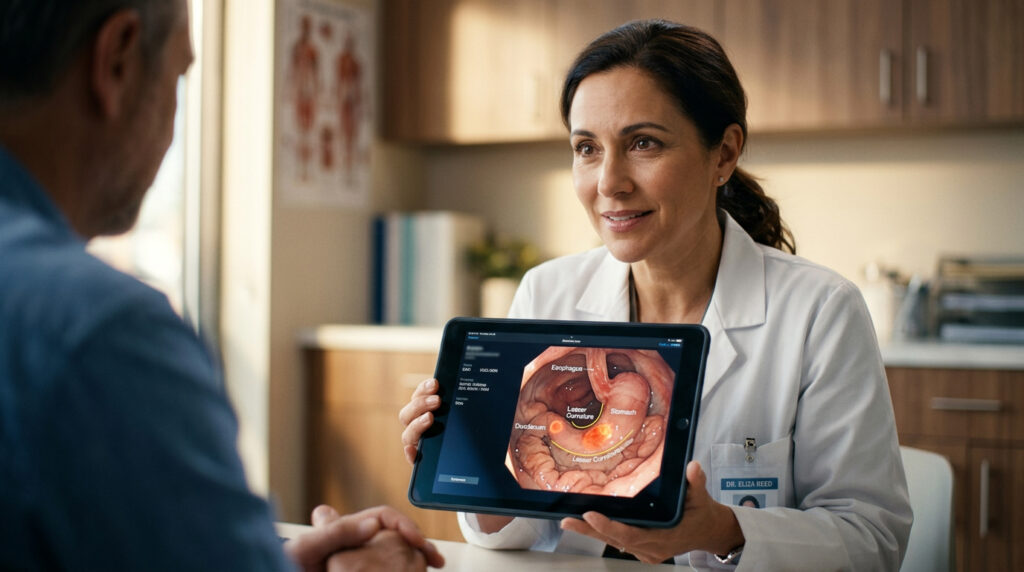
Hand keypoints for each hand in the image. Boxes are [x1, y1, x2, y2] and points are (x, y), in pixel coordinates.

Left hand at [286, 505, 444, 569]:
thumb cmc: (285, 568)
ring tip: (430, 567)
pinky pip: (389, 570)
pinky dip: (405, 570)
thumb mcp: (306, 549)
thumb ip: (336, 533)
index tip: (415, 539)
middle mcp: (353, 546)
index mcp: (342, 531)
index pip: (382, 518)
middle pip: (395, 536)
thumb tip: (373, 524)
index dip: (402, 524)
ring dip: (415, 559)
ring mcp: (357, 564)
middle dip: (418, 544)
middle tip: (434, 559)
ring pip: (396, 556)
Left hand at [398, 380, 511, 532]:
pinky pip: (420, 397)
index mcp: (425, 459)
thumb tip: (494, 501)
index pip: (411, 447)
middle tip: (435, 408)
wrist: (473, 463)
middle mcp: (420, 441)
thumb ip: (478, 487)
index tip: (424, 434)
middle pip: (408, 426)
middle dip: (419, 416)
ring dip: (421, 400)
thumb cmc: (473, 474)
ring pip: (411, 410)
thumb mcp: (476, 483)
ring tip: (437, 392)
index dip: (414, 440)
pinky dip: (425, 389)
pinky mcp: (428, 407)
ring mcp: (422, 423)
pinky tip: (437, 383)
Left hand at [559, 461, 743, 563]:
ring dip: (591, 532)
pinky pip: (619, 542)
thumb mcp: (701, 496)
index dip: (609, 527)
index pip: (631, 534)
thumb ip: (696, 481)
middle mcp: (652, 548)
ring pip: (614, 542)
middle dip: (589, 530)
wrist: (709, 532)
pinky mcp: (643, 549)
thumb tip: (692, 468)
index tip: (592, 514)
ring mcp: (647, 551)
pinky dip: (602, 533)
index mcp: (665, 536)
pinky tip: (586, 523)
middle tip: (568, 519)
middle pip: (615, 539)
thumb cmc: (703, 513)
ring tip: (569, 520)